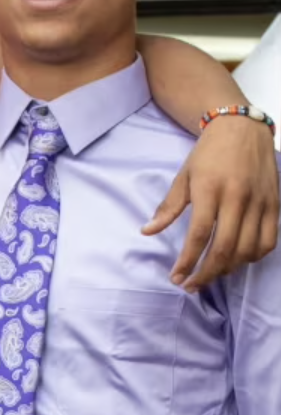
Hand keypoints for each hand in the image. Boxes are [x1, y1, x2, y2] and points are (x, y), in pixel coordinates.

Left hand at [143, 115, 278, 290]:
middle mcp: (238, 198)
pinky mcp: (275, 204)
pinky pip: (268, 240)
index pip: (200, 234)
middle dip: (207, 273)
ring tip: (211, 275)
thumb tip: (147, 231)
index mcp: (211, 190)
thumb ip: (169, 206)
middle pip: (225, 248)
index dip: (188, 260)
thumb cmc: (208, 153)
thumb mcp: (183, 176)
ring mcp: (260, 202)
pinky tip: (238, 260)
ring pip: (248, 248)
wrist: (242, 128)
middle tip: (192, 286)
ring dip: (229, 268)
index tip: (177, 277)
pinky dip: (254, 256)